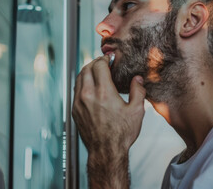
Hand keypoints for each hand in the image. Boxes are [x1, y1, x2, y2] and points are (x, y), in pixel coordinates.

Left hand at [72, 55, 145, 187]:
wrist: (106, 152)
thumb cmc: (121, 134)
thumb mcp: (136, 112)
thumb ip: (137, 92)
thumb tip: (137, 79)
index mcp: (104, 93)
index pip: (99, 65)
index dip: (104, 59)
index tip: (109, 59)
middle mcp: (88, 95)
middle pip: (86, 68)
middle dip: (95, 63)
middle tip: (103, 63)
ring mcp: (79, 103)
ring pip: (79, 78)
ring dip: (87, 71)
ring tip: (96, 73)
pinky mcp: (75, 110)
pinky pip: (75, 90)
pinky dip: (82, 83)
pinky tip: (90, 86)